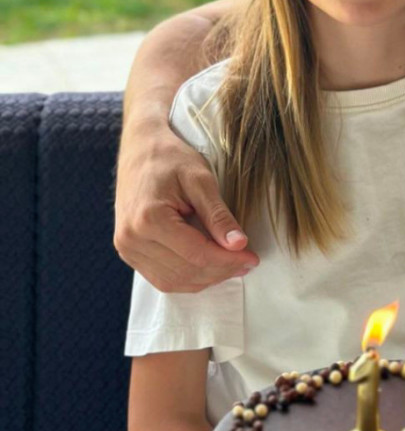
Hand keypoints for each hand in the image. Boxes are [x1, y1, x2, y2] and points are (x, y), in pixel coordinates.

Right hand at [114, 119, 257, 291]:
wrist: (140, 149)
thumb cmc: (171, 158)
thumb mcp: (200, 179)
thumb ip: (218, 214)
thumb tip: (239, 245)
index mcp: (149, 219)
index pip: (197, 254)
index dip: (228, 261)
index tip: (253, 258)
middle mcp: (131, 239)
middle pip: (185, 271)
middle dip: (221, 271)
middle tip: (247, 262)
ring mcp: (126, 248)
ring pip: (173, 281)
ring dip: (206, 279)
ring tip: (232, 266)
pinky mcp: (128, 252)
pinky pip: (160, 277)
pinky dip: (188, 277)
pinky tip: (209, 267)